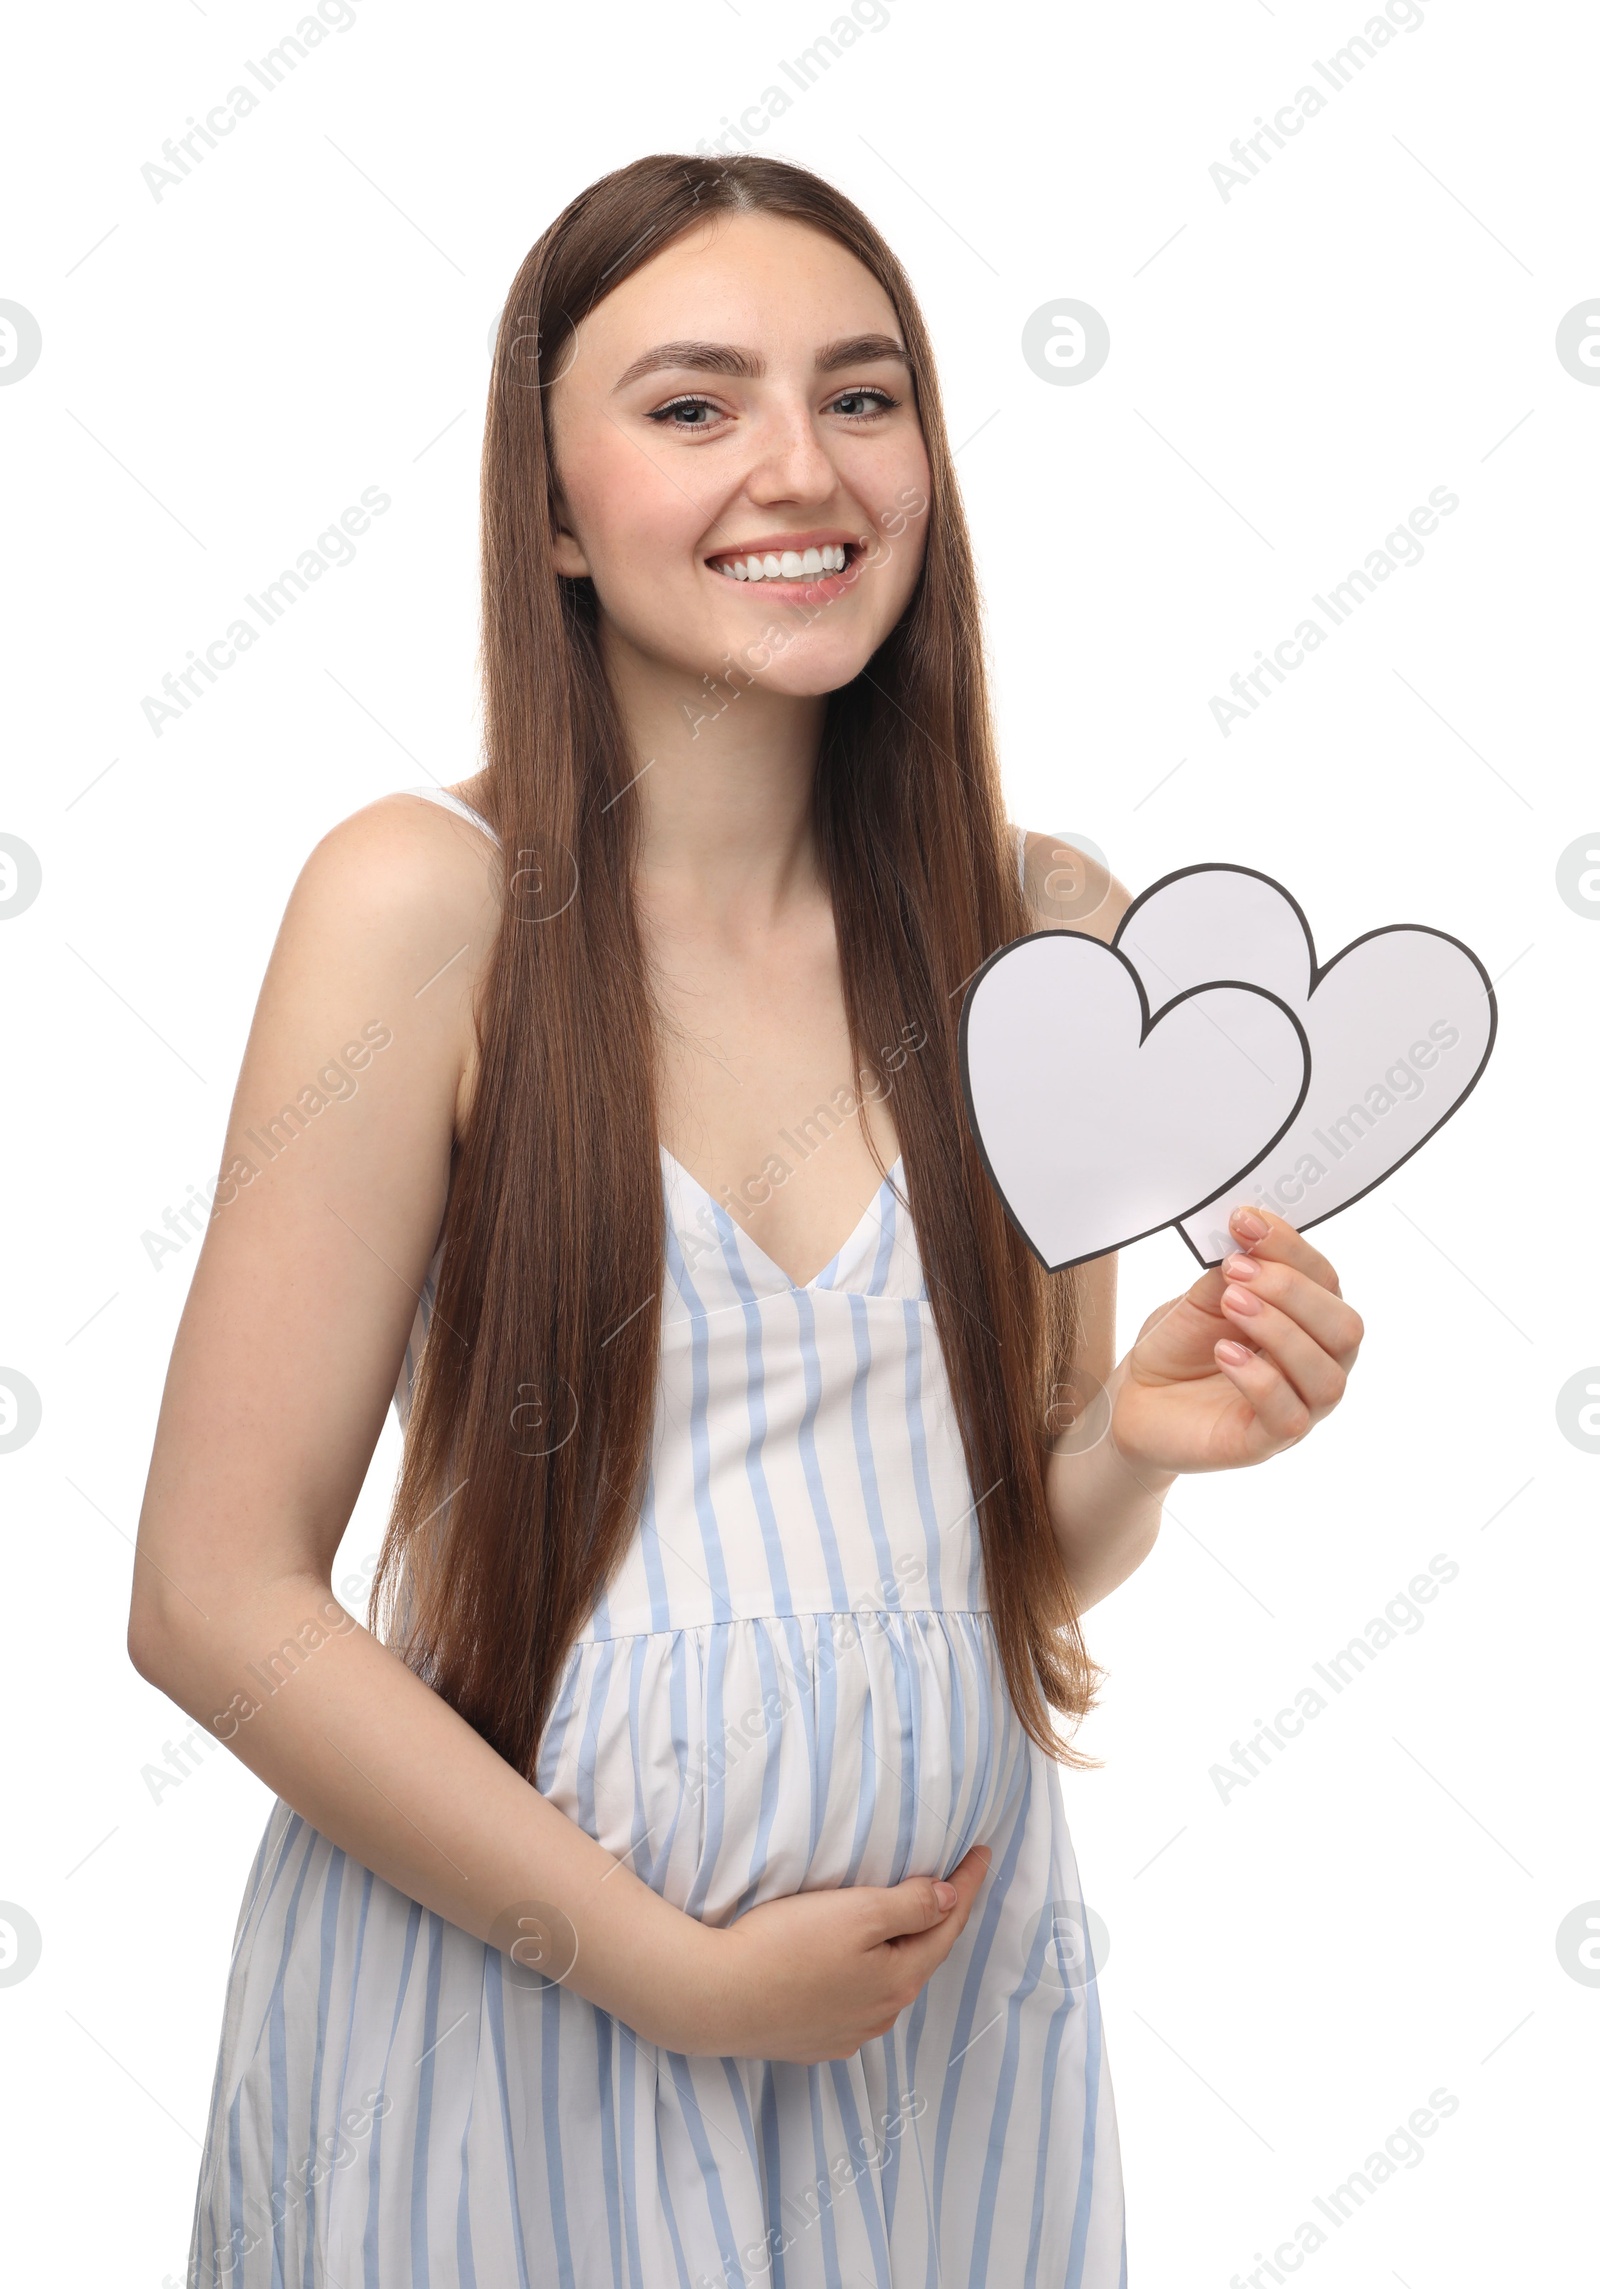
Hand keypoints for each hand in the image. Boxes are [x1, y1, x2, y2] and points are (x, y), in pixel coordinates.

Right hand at [694, 1845, 993, 2062]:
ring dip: (896, 1952)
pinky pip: (852, 2004)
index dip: (968, 1885)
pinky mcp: (812, 2041)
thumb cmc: (784, 1946)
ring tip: (896, 1922)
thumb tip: (950, 1898)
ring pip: (885, 1984)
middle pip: (919, 1957)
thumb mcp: (856, 1911)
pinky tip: (848, 1966)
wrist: (715, 1997)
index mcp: (899, 1978)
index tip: (983, 1852)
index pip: (948, 1924)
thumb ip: (909, 1904)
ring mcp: (846, 2033)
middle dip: (935, 1920)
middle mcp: (881, 2013)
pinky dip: (862, 1978)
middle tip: (948, 1881)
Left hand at [1109, 1203, 1363, 1475]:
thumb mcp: (1202, 1299)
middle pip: (1345, 1329)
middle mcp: (1313, 1367)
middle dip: (1293, 1290)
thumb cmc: (1178, 1350)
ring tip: (1231, 1305)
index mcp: (1307, 1324)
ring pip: (1327, 1376)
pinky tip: (1226, 1353)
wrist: (1135, 1400)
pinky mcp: (1264, 1444)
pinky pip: (1288, 1417)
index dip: (1291, 1247)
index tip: (1246, 1221)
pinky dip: (1260, 1379)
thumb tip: (1251, 1233)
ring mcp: (1296, 1409)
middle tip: (1237, 1271)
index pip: (1326, 1281)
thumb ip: (1231, 1273)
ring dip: (1280, 1331)